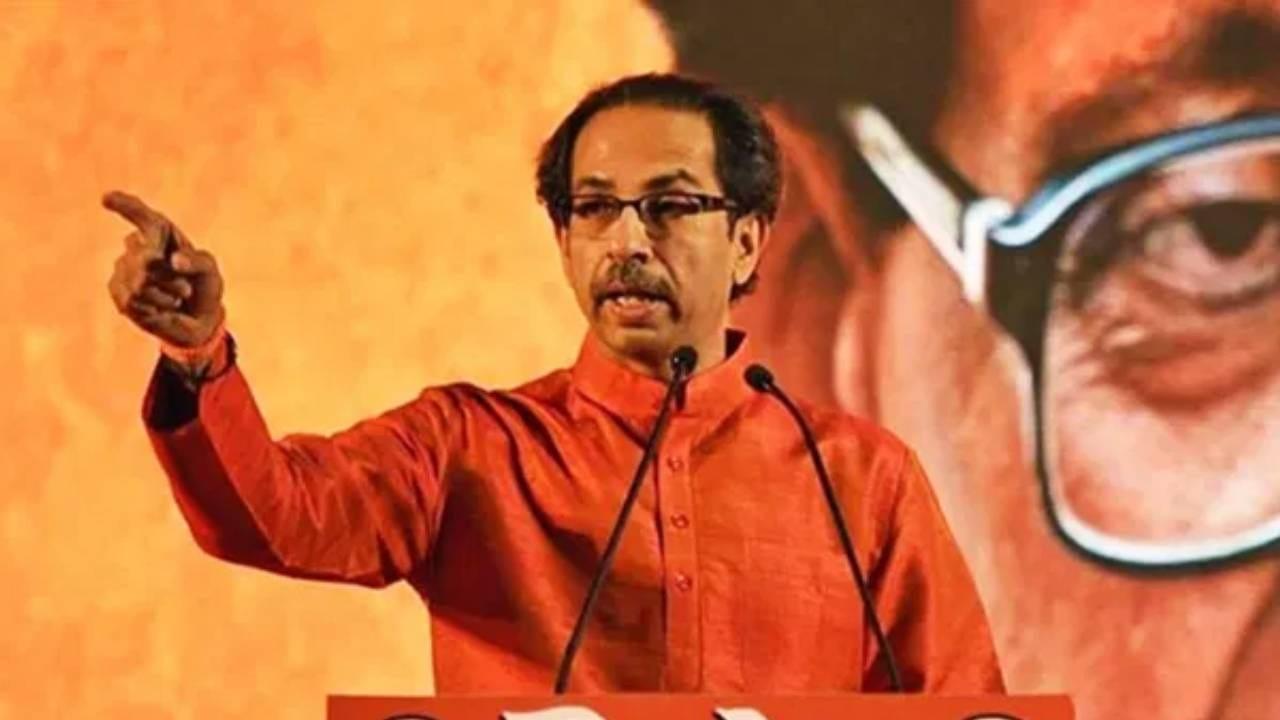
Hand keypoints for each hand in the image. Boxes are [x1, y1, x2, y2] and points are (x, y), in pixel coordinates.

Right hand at [104, 191, 225, 348]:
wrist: (197, 319)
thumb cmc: (203, 287)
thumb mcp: (209, 271)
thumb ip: (197, 262)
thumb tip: (174, 260)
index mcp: (161, 233)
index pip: (142, 216)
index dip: (125, 206)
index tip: (106, 198)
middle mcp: (138, 246)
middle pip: (146, 259)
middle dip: (171, 280)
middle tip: (186, 289)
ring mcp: (124, 268)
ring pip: (140, 282)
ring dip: (166, 295)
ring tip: (175, 298)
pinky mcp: (118, 291)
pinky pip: (133, 299)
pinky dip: (154, 307)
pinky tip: (160, 308)